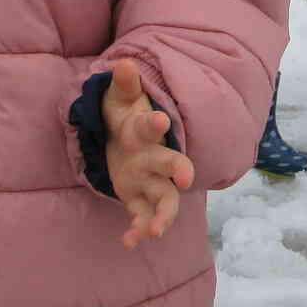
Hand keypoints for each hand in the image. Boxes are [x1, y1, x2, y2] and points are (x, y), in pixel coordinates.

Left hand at [101, 58, 194, 249]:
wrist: (125, 140)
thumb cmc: (125, 117)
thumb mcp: (120, 100)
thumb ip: (124, 85)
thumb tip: (124, 64)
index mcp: (147, 132)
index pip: (151, 126)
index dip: (155, 123)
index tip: (161, 119)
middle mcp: (155, 158)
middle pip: (172, 165)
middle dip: (179, 170)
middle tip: (185, 178)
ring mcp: (150, 181)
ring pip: (165, 199)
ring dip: (162, 216)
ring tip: (155, 232)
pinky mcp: (140, 199)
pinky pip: (142, 217)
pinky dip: (137, 231)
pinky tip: (129, 242)